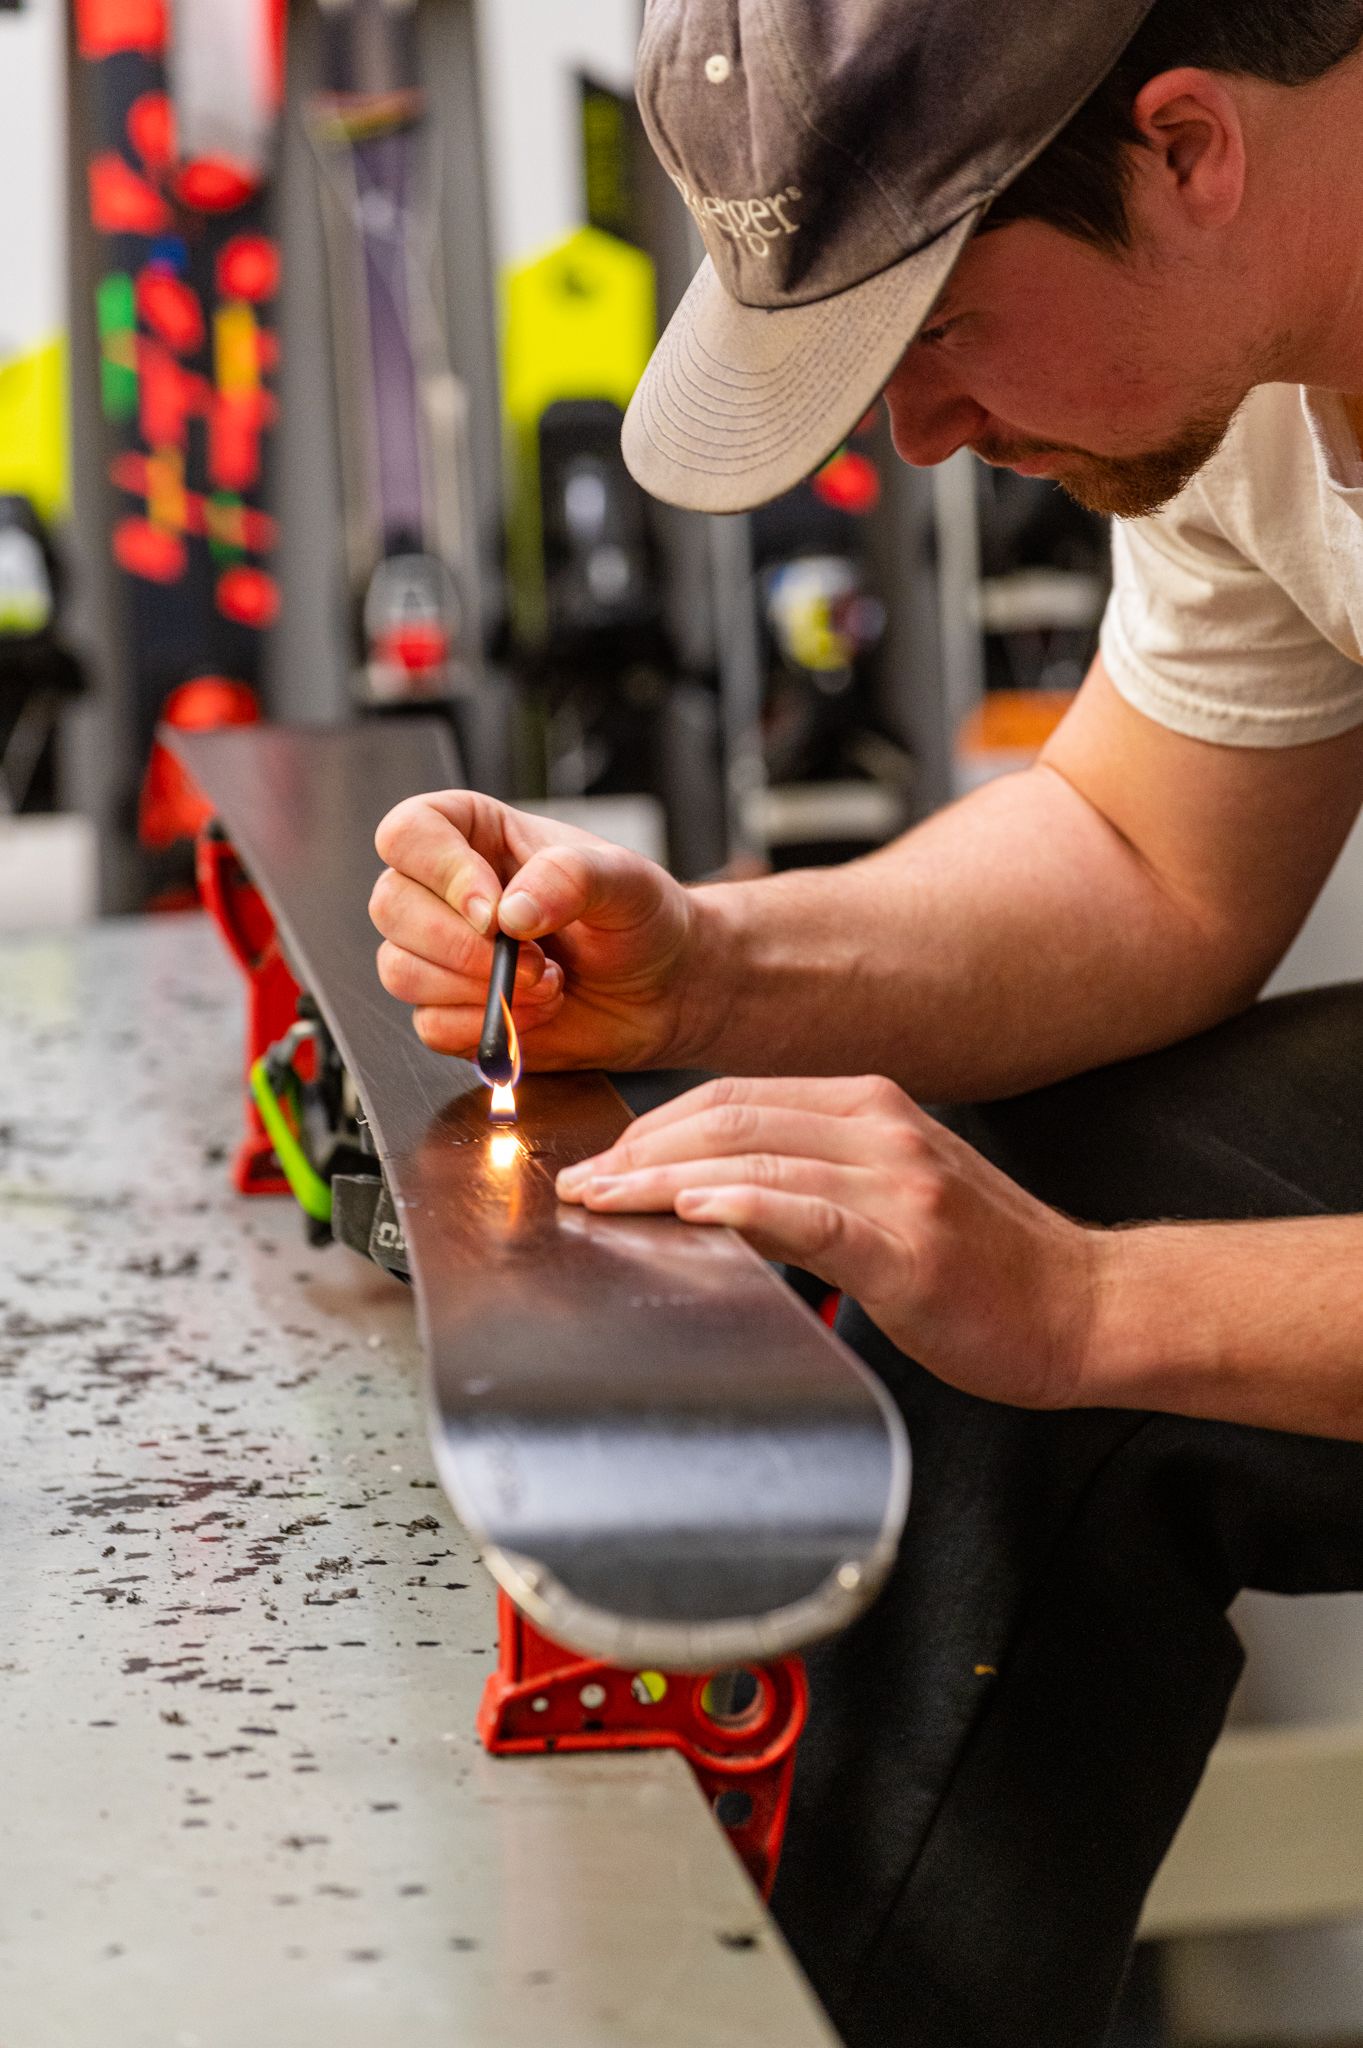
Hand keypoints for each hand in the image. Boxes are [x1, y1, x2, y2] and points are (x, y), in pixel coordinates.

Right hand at [370, 790, 698, 1069]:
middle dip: (461, 945)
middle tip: (534, 957)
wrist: (665, 989)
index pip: (408, 833)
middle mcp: (447, 892)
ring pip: (400, 970)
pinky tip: (538, 1012)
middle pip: (390, 906)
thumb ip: (569, 877)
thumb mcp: (624, 880)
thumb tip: (510, 912)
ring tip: (548, 982)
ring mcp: (444, 954)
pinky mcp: (453, 1012)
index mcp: (475, 835)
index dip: (440, 871)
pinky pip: (430, 1026)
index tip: (494, 909)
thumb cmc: (642, 918)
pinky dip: (486, 1027)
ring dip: (477, 989)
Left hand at [556, 1075, 1103, 1409]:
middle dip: (640, 1151)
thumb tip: (711, 1194)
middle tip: (580, 1187)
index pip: (737, 1097)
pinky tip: (694, 1213)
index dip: (657, 1126)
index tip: (603, 1162)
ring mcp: (898, 1182)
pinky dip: (743, 1207)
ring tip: (604, 1204)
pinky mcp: (908, 1244)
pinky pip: (809, 1213)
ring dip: (663, 1181)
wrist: (1085, 1307)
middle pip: (730, 1118)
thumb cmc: (987, 1265)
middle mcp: (882, 1127)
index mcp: (871, 1107)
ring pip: (754, 1159)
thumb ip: (812, 1179)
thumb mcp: (892, 1194)